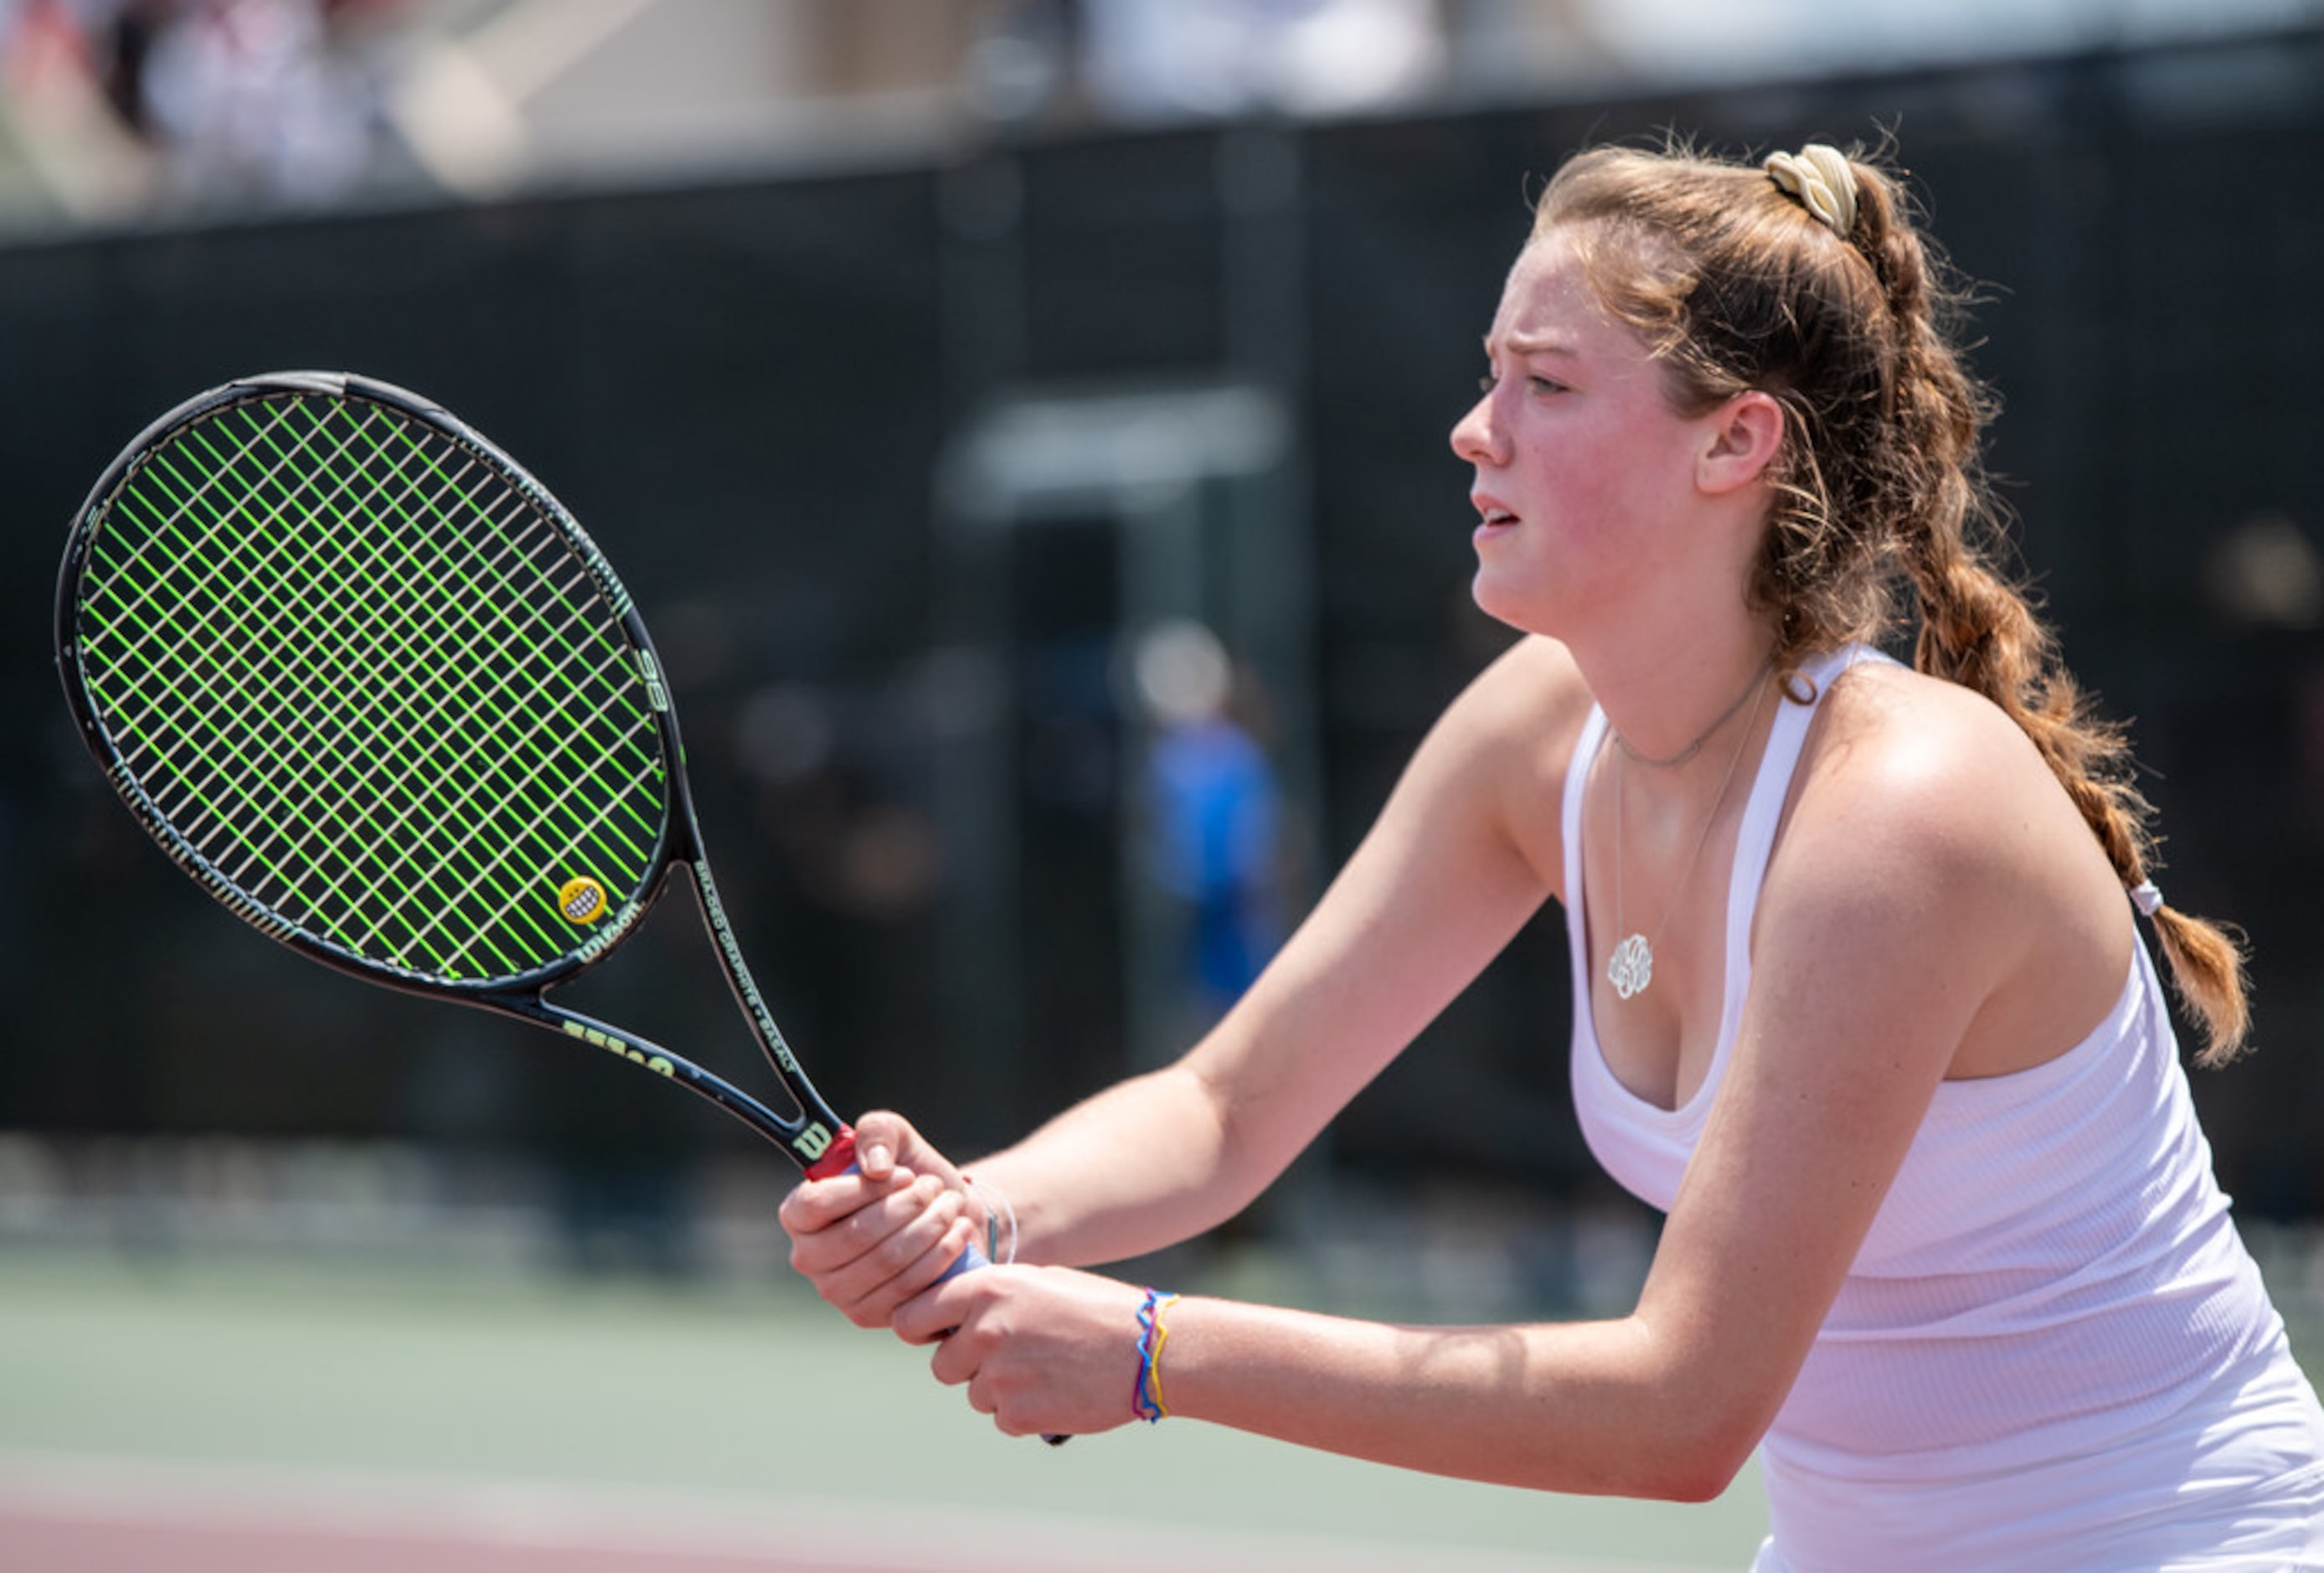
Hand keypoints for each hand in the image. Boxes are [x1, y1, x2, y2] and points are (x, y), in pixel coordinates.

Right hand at [778, 1110, 981, 1327]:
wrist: (947, 1218)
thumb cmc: (911, 1178)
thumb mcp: (897, 1138)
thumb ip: (877, 1131)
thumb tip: (875, 1167)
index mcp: (800, 1214)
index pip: (815, 1205)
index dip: (863, 1189)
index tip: (905, 1174)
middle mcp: (808, 1258)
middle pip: (856, 1236)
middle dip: (907, 1207)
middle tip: (934, 1188)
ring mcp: (837, 1292)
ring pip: (886, 1261)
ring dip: (929, 1227)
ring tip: (949, 1205)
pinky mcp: (870, 1316)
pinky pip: (907, 1288)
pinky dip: (939, 1255)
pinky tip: (957, 1233)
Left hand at [895, 1266, 1153, 1438]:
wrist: (1150, 1349)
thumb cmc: (1097, 1308)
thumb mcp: (1040, 1281)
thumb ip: (992, 1296)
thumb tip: (951, 1312)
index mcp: (987, 1289)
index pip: (912, 1316)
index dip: (919, 1330)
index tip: (931, 1337)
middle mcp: (985, 1331)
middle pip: (942, 1366)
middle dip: (968, 1366)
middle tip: (1009, 1358)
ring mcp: (1000, 1376)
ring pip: (975, 1394)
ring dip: (1001, 1389)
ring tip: (1046, 1371)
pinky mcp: (1018, 1414)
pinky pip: (1003, 1418)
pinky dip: (1024, 1412)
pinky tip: (1057, 1391)